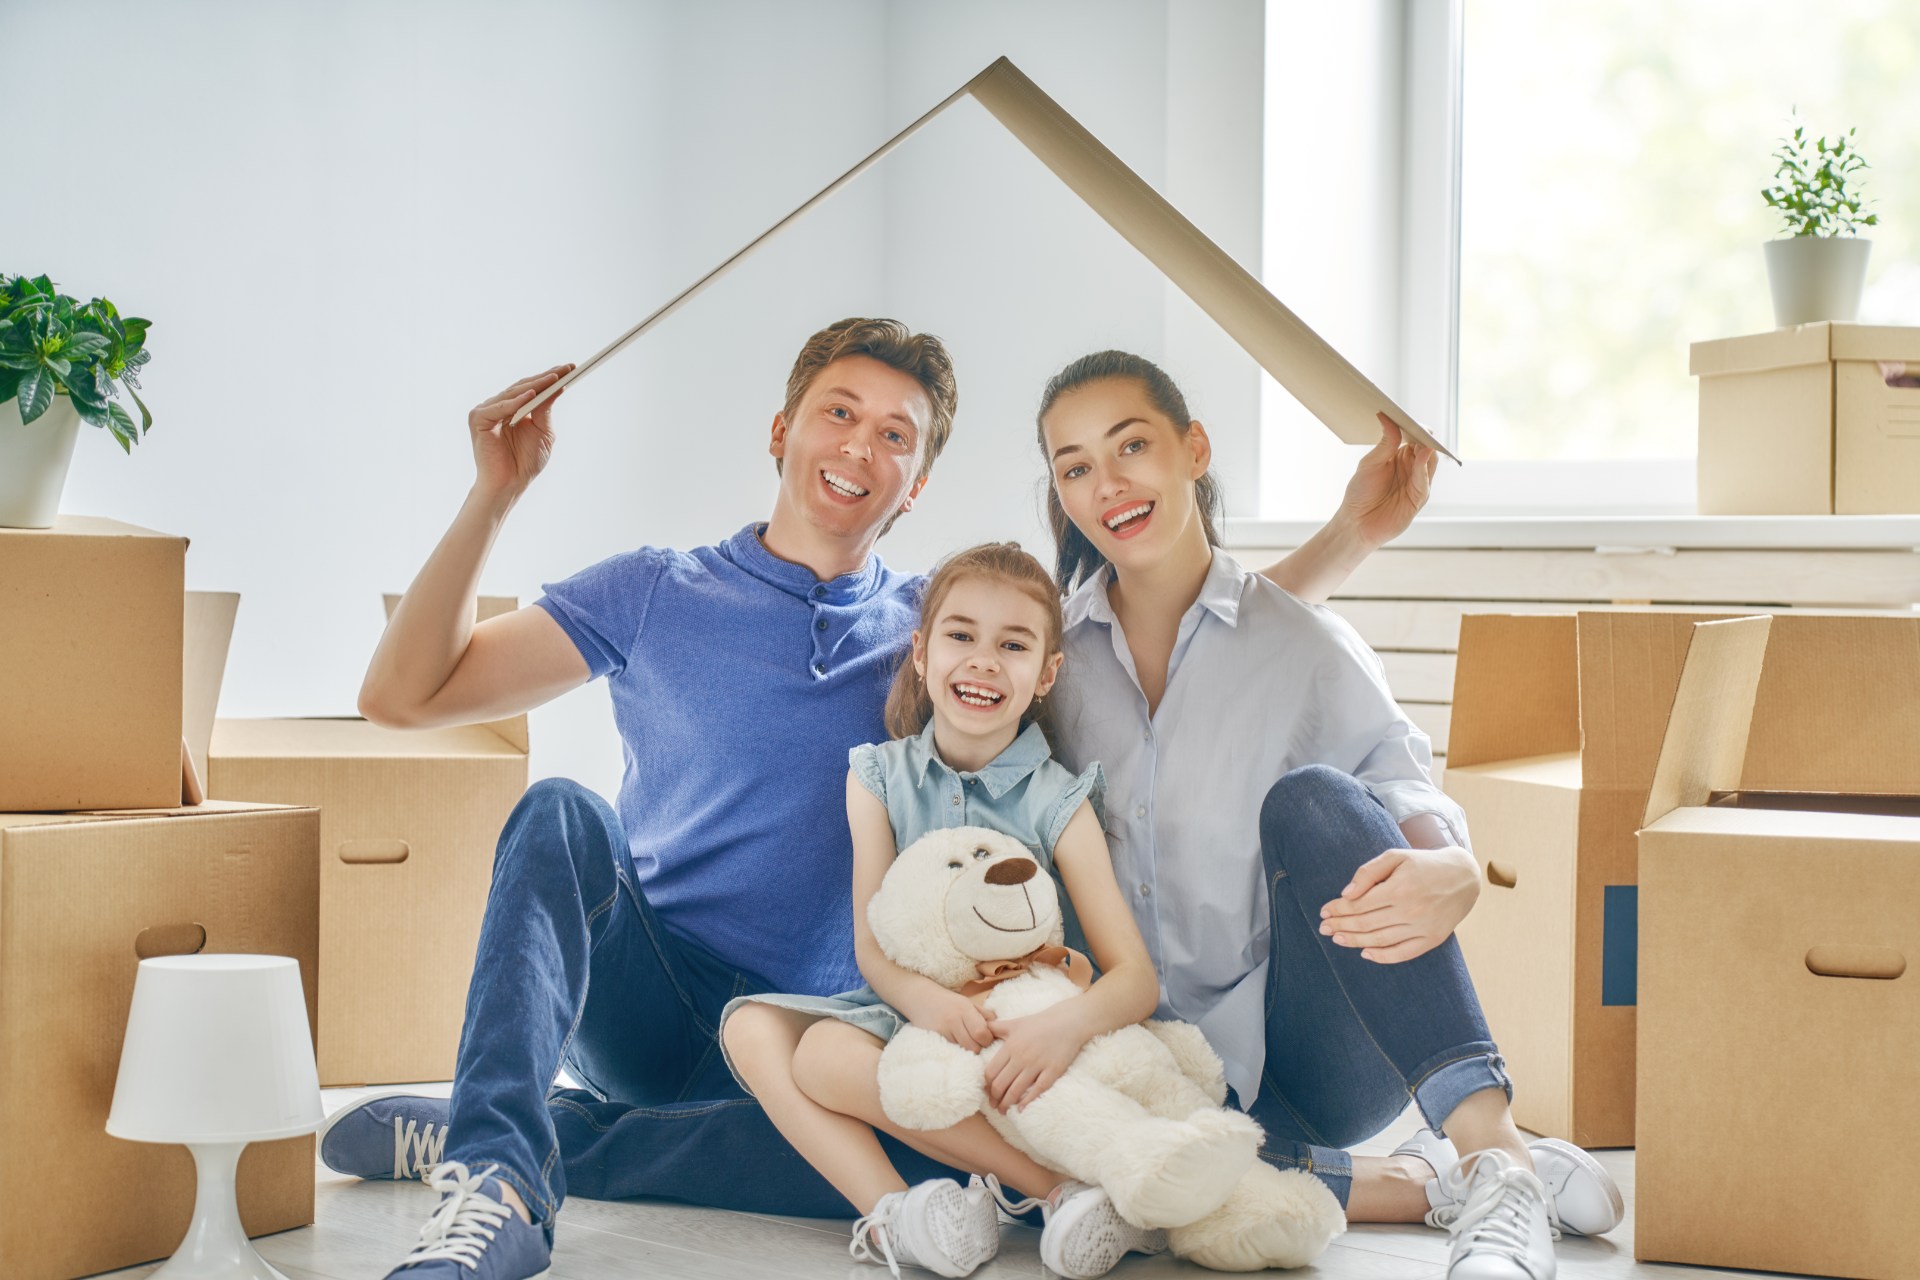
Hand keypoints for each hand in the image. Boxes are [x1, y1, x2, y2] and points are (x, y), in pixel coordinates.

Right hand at [469, 365, 573, 499]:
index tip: (570, 369)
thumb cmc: (525, 462)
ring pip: (513, 393)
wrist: (510, 483)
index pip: (532, 388)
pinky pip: (499, 407)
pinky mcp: (478, 419)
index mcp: (514, 408)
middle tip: (566, 370)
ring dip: (535, 385)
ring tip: (554, 378)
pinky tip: (531, 395)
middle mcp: (499, 406)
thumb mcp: (543, 432)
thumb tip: (557, 387)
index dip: (550, 378)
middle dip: (546, 378)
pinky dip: (515, 401)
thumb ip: (546, 410)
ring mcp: (487, 411)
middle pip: (524, 387)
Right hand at [910, 989, 996, 1051]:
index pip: (981, 1033)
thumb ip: (985, 1016)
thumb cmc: (950, 1002)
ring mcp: (941, 1030)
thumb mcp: (969, 1003)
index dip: (988, 1040)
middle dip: (979, 1048)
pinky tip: (957, 1045)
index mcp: (964, 1009)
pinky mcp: (933, 1038)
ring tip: (967, 1043)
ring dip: (968, 1051)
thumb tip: (1000, 1030)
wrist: (922, 998)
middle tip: (978, 1044)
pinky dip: (957, 1051)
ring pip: (962, 1051)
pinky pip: (951, 1051)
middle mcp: (952, 1020)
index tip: (987, 1039)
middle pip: (973, 1047)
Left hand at [984, 1011, 1086, 1112]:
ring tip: (1004, 1111)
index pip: (991, 1072)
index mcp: (1010, 1046)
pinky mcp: (1053, 1070)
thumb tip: (980, 1029)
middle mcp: (1021, 1056)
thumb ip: (995, 1027)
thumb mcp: (1015, 1023)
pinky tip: (1021, 1109)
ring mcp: (1037, 1064)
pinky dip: (1028, 1101)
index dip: (987, 1086)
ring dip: (1007, 1103)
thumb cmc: (1040, 1022)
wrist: (1068, 1021)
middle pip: (1001, 1084)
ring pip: (1016, 1090)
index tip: (987, 1092)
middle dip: (995, 1098)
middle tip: (994, 1106)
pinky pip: (1038, 1090)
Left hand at [1319, 845, 1478, 963]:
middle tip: (1323, 928)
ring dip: (1355, 942)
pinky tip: (1365, 954)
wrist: (1464, 876)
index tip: (1324, 911)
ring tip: (1337, 939)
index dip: (1338, 909)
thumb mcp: (1395, 857)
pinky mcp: (1433, 939)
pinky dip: (1383, 957)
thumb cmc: (1424, 864)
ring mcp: (1423, 927)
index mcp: (1399, 888)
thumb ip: (1368, 872)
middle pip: (1366, 924)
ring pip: (1381, 940)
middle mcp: (1410, 910)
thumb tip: (1346, 893)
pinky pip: (1404, 953)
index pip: (1359, 904)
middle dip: (1340, 926)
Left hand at [1334, 414, 1437, 550]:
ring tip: (1423, 437)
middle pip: (1425, 447)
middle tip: (1418, 425)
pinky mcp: (1418, 498)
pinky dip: (1424, 466)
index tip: (1409, 419)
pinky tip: (1422, 454)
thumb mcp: (1370, 463)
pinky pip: (1425, 479)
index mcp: (1399, 456)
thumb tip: (1387, 417)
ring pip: (1430, 461)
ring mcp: (1417, 482)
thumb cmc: (1361, 493)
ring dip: (1427, 449)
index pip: (1414, 437)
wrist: (1356, 523)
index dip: (1414, 428)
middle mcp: (1411, 468)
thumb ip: (1384, 443)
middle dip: (1423, 436)